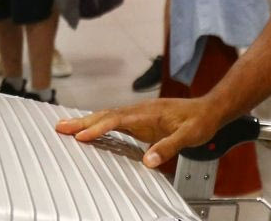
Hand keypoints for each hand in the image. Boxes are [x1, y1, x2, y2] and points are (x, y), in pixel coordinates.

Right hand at [55, 97, 225, 168]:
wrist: (210, 110)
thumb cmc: (201, 121)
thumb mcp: (190, 135)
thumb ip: (169, 147)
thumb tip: (148, 160)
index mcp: (150, 113)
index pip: (118, 118)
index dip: (99, 127)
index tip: (81, 135)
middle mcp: (141, 111)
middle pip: (107, 114)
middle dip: (83, 121)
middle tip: (60, 128)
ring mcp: (140, 115)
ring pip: (109, 116)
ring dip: (87, 122)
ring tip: (66, 128)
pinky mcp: (142, 120)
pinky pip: (115, 121)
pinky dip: (99, 125)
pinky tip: (90, 131)